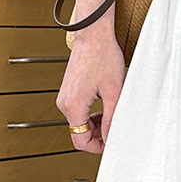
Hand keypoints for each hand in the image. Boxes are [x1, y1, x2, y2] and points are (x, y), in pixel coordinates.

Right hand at [56, 28, 126, 153]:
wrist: (93, 34)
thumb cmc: (104, 57)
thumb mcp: (114, 92)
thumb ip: (112, 119)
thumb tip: (111, 138)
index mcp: (73, 106)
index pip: (80, 141)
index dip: (98, 147)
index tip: (112, 142)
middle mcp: (64, 103)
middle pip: (79, 133)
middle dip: (98, 135)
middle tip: (116, 126)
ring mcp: (64, 97)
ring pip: (79, 124)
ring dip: (96, 125)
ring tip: (112, 115)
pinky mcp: (68, 92)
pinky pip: (78, 112)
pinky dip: (91, 115)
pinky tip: (104, 107)